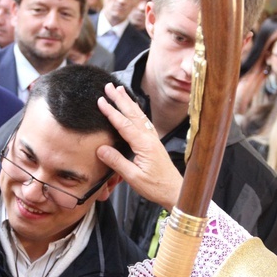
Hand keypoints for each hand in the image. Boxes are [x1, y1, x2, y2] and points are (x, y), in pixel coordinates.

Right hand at [97, 83, 182, 209]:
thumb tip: (101, 149)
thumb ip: (117, 162)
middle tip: (109, 86)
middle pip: (133, 114)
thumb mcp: (133, 178)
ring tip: (120, 90)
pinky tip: (134, 109)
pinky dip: (137, 111)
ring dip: (128, 102)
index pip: (124, 124)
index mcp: (144, 145)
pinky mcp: (154, 143)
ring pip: (139, 115)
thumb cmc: (156, 186)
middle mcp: (150, 138)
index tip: (100, 100)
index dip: (111, 112)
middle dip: (120, 99)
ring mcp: (153, 139)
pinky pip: (144, 122)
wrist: (175, 191)